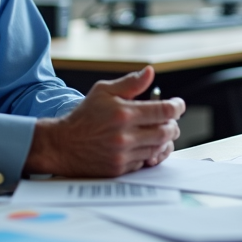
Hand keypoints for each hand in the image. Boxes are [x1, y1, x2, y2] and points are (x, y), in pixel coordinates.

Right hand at [24, 66, 184, 176]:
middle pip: (166, 132)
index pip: (163, 110)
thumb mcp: (104, 91)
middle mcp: (125, 135)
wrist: (63, 145)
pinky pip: (145, 162)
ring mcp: (123, 154)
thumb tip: (150, 72)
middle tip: (170, 121)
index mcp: (124, 113)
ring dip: (164, 140)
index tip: (178, 105)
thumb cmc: (84, 116)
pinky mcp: (120, 169)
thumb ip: (130, 83)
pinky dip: (151, 153)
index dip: (177, 107)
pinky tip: (147, 145)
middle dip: (173, 125)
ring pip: (158, 148)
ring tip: (160, 133)